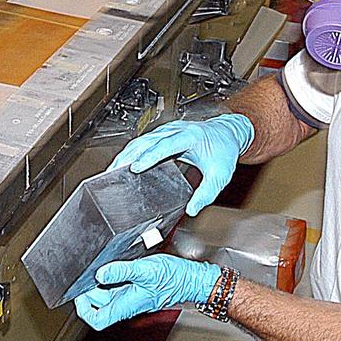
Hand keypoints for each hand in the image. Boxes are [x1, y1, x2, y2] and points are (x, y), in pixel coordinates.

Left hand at [74, 254, 220, 330]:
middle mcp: (126, 304)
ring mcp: (132, 298)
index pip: (96, 319)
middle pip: (99, 304)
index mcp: (125, 306)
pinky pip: (118, 287)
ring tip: (102, 267)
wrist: (192, 280)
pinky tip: (116, 266)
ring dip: (101, 283)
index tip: (80, 293)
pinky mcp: (137, 290)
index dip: (84, 308)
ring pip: (107, 295)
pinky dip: (112, 278)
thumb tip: (100, 274)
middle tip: (89, 273)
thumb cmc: (174, 279)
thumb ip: (120, 271)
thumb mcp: (144, 270)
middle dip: (90, 290)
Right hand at [109, 114, 254, 215]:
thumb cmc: (223, 149)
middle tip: (113, 172)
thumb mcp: (220, 174)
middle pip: (146, 141)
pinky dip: (131, 152)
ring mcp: (168, 131)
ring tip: (112, 170)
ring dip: (126, 154)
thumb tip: (192, 209)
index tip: (135, 167)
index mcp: (190, 136)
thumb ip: (207, 193)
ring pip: (141, 140)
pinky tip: (123, 163)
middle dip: (128, 156)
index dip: (148, 157)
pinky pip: (143, 142)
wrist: (228, 132)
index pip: (164, 145)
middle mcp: (176, 130)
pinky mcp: (163, 135)